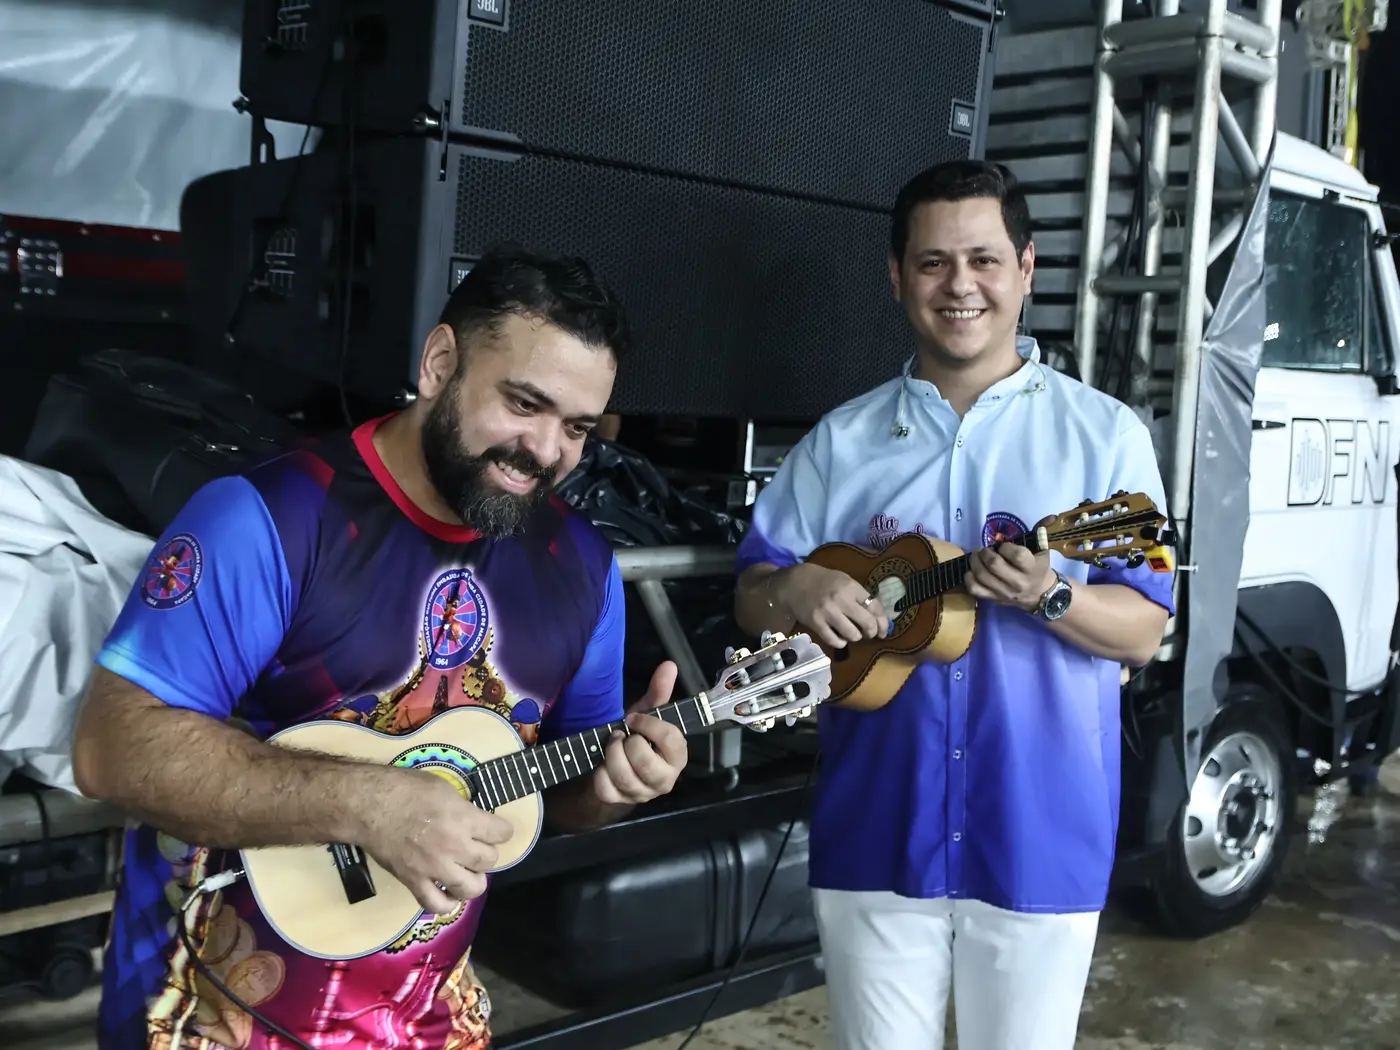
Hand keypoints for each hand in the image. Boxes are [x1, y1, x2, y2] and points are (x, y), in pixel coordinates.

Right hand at [360, 769, 514, 915]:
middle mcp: (453, 846)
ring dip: (474, 880)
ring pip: (471, 888)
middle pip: (489, 860)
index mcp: (463, 819)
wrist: (368, 805)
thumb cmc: (404, 788)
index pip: (502, 833)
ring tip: (467, 872)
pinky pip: (436, 905)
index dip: (502, 830)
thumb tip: (474, 821)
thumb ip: (463, 808)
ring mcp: (434, 868)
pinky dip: (446, 903)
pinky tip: (448, 893)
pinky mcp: (414, 882)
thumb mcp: (443, 788)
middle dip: (487, 853)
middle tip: (476, 847)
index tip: (497, 830)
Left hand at [592, 661, 688, 805]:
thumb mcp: (647, 715)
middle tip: (620, 734)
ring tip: (611, 744)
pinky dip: (599, 772)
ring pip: (625, 777)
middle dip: (628, 744)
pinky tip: (602, 764)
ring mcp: (642, 793)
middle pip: (646, 763)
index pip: (671, 740)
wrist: (617, 767)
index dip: (649, 725)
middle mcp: (665, 779)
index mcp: (677, 756)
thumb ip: (659, 692)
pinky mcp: (620, 801)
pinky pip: (606, 788)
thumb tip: (669, 665)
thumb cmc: (639, 737)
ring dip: (612, 755)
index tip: (633, 718)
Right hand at [771, 563, 888, 648]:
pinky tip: (841, 639)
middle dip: (872, 632)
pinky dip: (841, 642)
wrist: (795, 583)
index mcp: (851, 587)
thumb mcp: (844, 581)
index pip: (874, 606)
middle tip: (870, 634)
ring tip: (853, 634)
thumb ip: (860, 596)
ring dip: (856, 637)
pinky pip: (834, 640)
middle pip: (867, 623)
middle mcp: (841, 599)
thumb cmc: (824, 581)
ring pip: (852, 634)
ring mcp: (828, 612)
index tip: (884, 629)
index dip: (883, 621)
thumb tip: (877, 617)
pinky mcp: (816, 623)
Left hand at [963, 516, 1057, 612]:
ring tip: (976, 556)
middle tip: (984, 549)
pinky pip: (975, 589)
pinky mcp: (994, 599)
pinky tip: (972, 571)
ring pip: (982, 576)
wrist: (1040, 594)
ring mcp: (1004, 592)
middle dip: (985, 552)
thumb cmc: (1039, 568)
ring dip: (975, 562)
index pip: (1016, 555)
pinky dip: (969, 578)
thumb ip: (1041, 533)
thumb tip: (1050, 517)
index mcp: (1031, 568)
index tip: (1003, 545)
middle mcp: (1018, 582)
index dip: (1005, 547)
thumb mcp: (1043, 551)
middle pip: (994, 565)